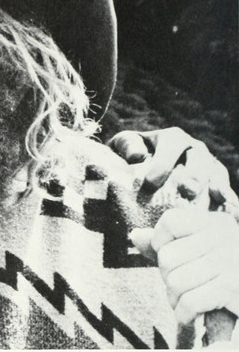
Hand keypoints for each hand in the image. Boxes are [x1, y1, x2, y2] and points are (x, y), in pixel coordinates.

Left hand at [108, 127, 236, 209]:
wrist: (143, 169)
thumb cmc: (131, 157)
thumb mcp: (125, 146)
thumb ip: (128, 146)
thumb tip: (138, 156)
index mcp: (173, 138)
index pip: (171, 148)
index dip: (162, 165)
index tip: (149, 185)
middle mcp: (196, 150)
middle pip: (200, 161)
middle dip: (194, 175)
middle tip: (187, 191)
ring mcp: (209, 166)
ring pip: (217, 175)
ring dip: (216, 189)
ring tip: (212, 203)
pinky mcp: (218, 184)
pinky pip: (226, 192)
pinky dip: (229, 202)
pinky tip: (230, 214)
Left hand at [131, 209, 238, 324]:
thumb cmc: (224, 273)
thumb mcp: (198, 250)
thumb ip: (167, 243)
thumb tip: (134, 236)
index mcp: (215, 223)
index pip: (171, 220)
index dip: (160, 241)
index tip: (168, 255)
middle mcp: (225, 237)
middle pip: (167, 257)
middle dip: (167, 278)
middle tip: (181, 286)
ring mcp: (231, 262)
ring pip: (176, 281)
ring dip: (175, 299)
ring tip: (185, 301)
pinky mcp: (233, 288)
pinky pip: (190, 302)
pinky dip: (185, 314)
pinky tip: (191, 316)